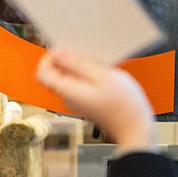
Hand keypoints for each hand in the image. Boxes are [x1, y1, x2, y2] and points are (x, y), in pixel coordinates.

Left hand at [36, 49, 157, 148]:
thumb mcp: (103, 76)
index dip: (49, 57)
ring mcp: (76, 99)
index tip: (65, 48)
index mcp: (68, 91)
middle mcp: (68, 97)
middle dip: (68, 59)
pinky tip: (104, 73)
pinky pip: (80, 82)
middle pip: (56, 73)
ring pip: (69, 76)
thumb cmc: (123, 105)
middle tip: (87, 53)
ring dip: (81, 65)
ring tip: (100, 63)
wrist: (135, 128)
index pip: (42, 73)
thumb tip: (58, 53)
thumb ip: (78, 64)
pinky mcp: (86, 100)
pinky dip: (89, 73)